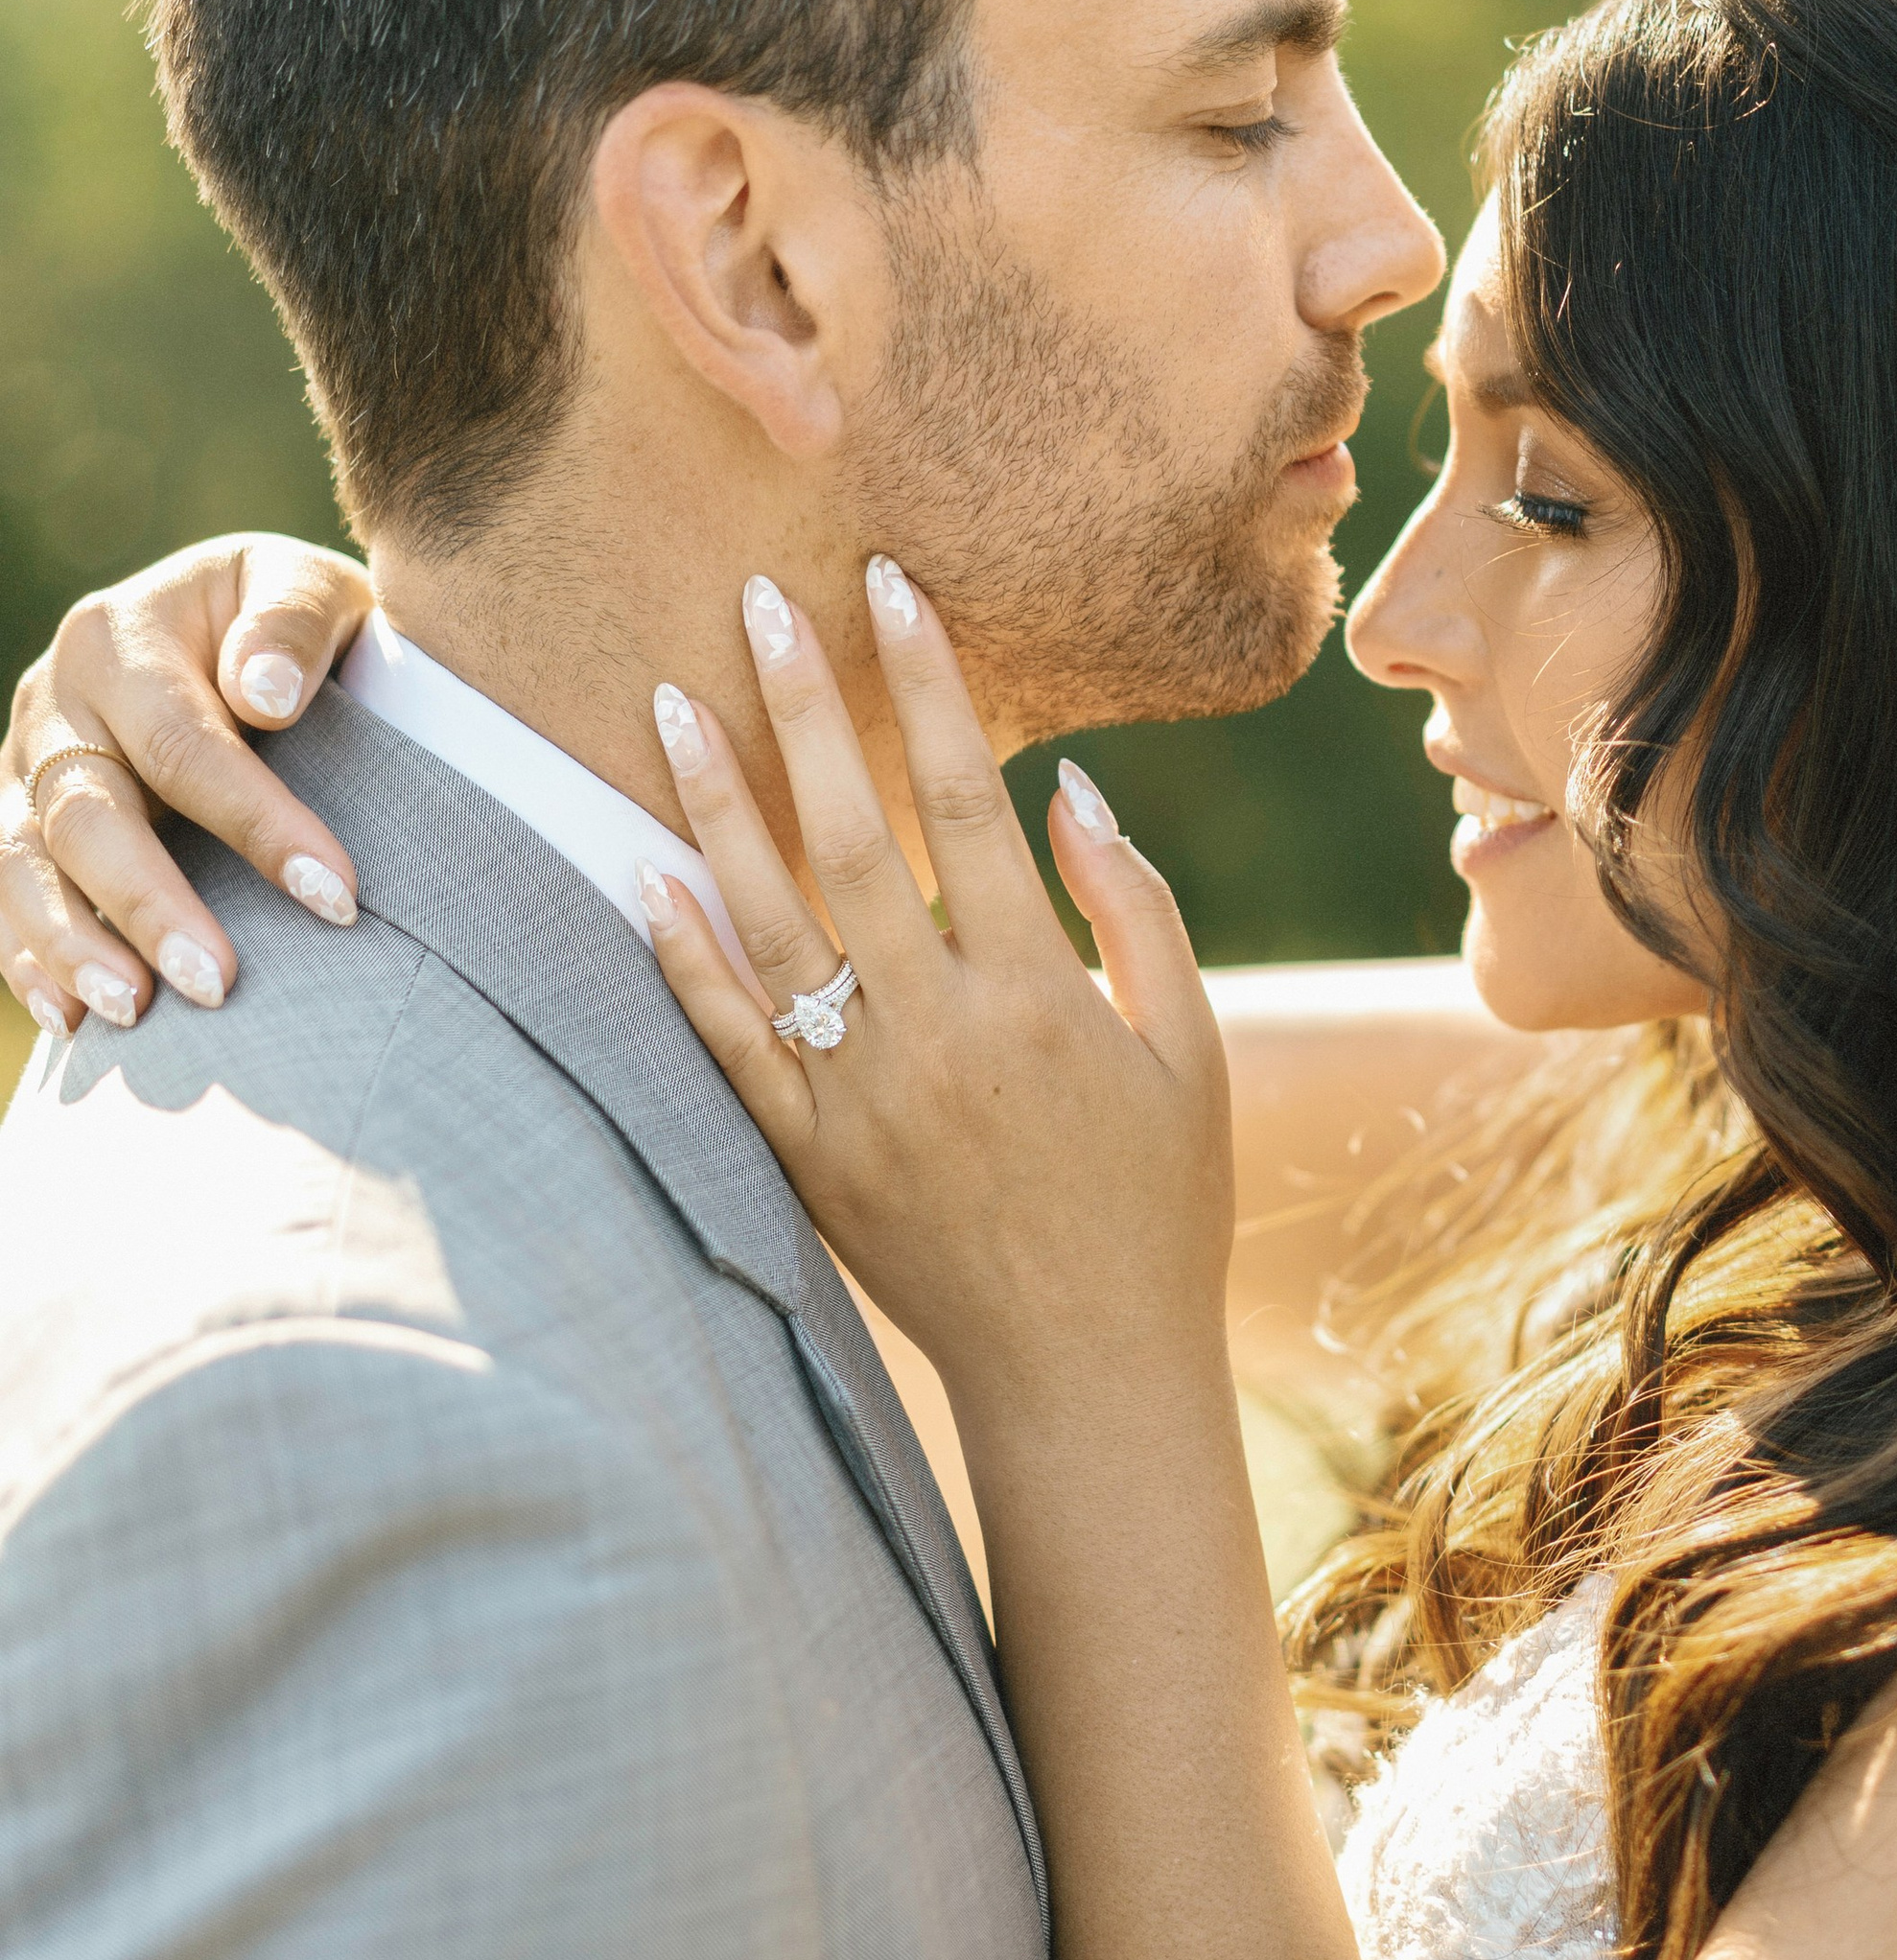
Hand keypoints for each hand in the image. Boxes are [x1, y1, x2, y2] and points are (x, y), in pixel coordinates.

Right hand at [2, 537, 369, 1036]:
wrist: (232, 620)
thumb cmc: (289, 619)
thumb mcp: (309, 587)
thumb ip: (294, 623)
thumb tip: (263, 696)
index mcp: (120, 638)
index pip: (183, 744)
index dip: (258, 824)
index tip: (338, 896)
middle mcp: (56, 701)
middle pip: (88, 815)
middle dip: (152, 905)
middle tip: (219, 984)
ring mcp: (29, 764)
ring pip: (25, 864)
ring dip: (74, 946)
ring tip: (134, 1013)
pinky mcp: (21, 818)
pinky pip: (4, 895)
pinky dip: (29, 961)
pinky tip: (72, 1022)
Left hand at [640, 560, 1234, 1434]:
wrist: (1087, 1371)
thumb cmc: (1159, 1205)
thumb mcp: (1191, 1051)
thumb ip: (1137, 912)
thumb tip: (1073, 788)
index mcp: (1039, 993)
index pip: (967, 802)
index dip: (925, 685)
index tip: (890, 588)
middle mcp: (936, 1034)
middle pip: (853, 838)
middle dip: (802, 709)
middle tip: (754, 598)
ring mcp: (859, 1100)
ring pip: (767, 926)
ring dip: (716, 807)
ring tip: (667, 700)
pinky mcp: (809, 1159)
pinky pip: (727, 1046)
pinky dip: (681, 960)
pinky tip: (641, 873)